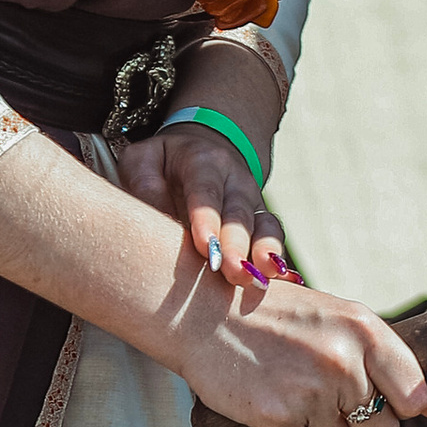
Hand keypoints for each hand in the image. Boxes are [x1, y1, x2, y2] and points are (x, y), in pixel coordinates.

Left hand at [115, 117, 286, 284]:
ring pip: (264, 226)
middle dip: (237, 246)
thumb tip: (155, 220)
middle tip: (232, 272)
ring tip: (260, 280)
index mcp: (203, 161)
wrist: (204, 146)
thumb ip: (143, 183)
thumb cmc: (165, 161)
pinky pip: (274, 237)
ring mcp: (252, 200)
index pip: (206, 192)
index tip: (205, 248)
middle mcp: (234, 180)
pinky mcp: (262, 219)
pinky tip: (283, 280)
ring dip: (264, 254)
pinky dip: (278, 259)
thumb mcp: (144, 158)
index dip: (207, 220)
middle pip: (239, 214)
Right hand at [185, 271, 426, 426]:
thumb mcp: (337, 318)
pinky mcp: (279, 418)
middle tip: (328, 392)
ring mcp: (311, 392)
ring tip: (296, 389)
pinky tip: (274, 399)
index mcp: (365, 330)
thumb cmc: (277, 316)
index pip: (416, 394)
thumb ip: (388, 359)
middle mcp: (343, 361)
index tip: (390, 402)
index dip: (406, 406)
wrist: (203, 314)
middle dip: (362, 421)